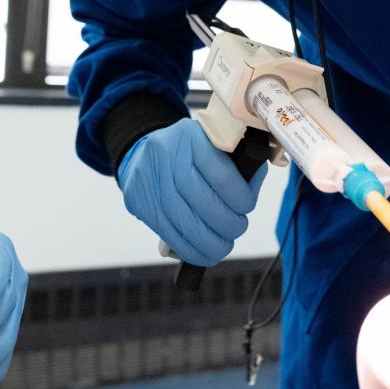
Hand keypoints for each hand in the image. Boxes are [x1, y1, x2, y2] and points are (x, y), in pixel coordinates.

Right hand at [117, 117, 265, 266]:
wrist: (144, 152)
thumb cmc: (187, 153)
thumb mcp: (212, 144)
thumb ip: (237, 164)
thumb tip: (252, 190)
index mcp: (190, 135)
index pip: (222, 176)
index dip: (241, 199)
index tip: (247, 207)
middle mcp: (166, 154)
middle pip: (203, 202)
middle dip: (227, 224)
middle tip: (236, 228)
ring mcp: (148, 178)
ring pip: (185, 223)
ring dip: (210, 243)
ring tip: (222, 245)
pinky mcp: (138, 201)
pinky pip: (168, 234)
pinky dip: (190, 250)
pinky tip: (203, 252)